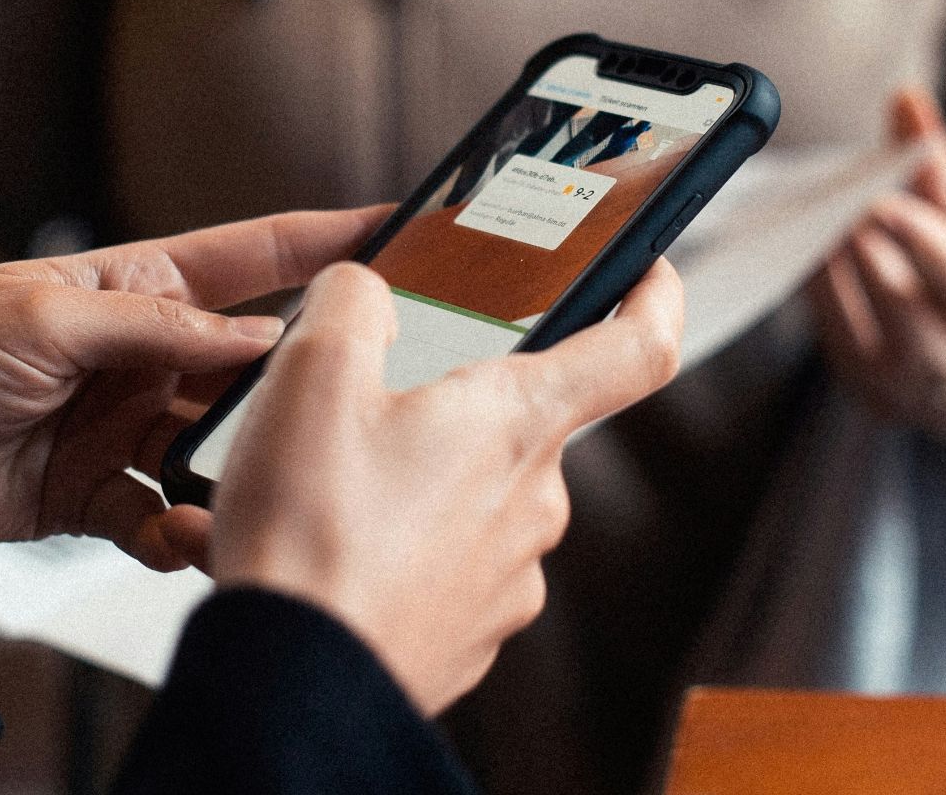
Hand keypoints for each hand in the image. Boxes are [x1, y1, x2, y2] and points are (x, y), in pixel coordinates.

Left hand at [0, 206, 391, 564]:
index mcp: (126, 286)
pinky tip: (180, 539)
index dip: (323, 241)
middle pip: (245, 368)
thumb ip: (157, 330)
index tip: (399, 227)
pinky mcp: (89, 497)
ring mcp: (114, 428)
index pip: (248, 257)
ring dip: (236, 475)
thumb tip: (263, 342)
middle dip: (294, 390)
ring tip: (256, 495)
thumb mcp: (40, 319)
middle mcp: (132, 355)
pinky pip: (163, 518)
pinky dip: (178, 533)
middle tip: (347, 409)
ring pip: (215, 451)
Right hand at [196, 259, 684, 714]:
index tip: (648, 270)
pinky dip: (402, 551)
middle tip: (371, 406)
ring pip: (477, 498)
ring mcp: (510, 579)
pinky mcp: (473, 637)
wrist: (291, 675)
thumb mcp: (313, 372)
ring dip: (420, 483)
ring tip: (332, 490)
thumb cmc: (309, 527)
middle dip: (454, 406)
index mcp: (518, 421)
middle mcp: (536, 502)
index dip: (654, 296)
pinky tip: (337, 551)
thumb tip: (367, 292)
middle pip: (519, 424)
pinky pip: (449, 568)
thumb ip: (353, 301)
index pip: (637, 347)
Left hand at [810, 87, 945, 430]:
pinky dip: (824, 303)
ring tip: (817, 231)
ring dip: (844, 290)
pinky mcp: (879, 400)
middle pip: (930, 336)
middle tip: (842, 216)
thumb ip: (941, 168)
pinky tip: (806, 256)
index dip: (930, 247)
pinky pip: (844, 352)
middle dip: (883, 275)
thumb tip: (904, 101)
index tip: (884, 201)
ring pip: (881, 352)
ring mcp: (928, 402)